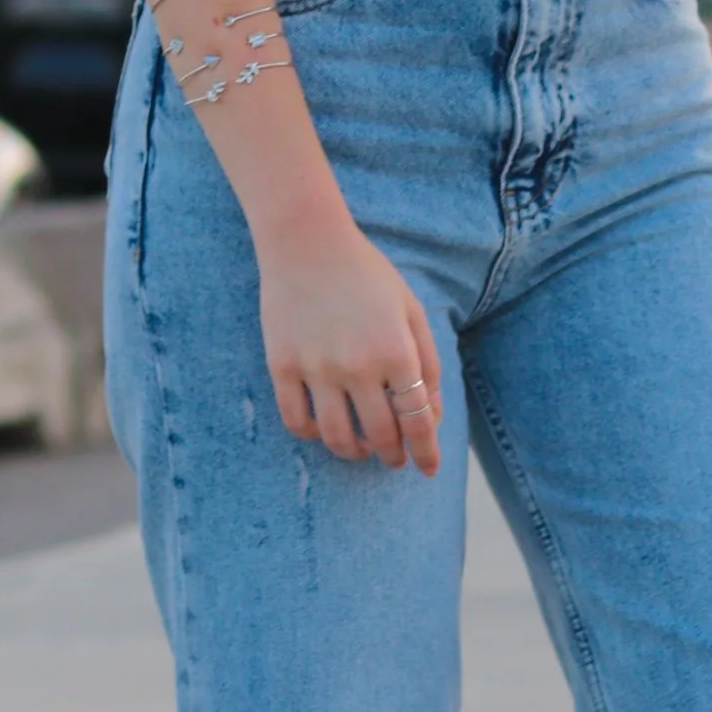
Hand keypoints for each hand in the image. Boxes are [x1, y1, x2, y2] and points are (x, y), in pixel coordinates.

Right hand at [256, 210, 443, 472]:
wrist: (307, 243)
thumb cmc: (367, 275)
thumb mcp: (410, 311)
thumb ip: (427, 364)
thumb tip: (429, 417)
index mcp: (397, 351)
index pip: (417, 422)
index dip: (426, 452)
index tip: (428, 468)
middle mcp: (358, 366)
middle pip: (381, 436)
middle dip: (393, 456)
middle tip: (395, 458)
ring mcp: (316, 368)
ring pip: (337, 438)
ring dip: (355, 453)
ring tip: (362, 449)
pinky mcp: (281, 366)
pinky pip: (296, 421)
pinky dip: (313, 435)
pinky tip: (324, 429)